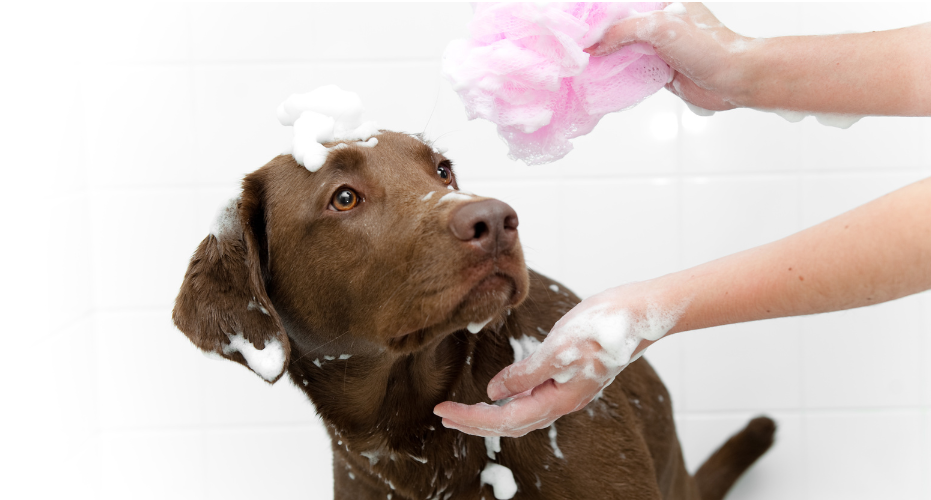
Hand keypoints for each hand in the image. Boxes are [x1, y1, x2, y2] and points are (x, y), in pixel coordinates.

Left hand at [434, 284, 680, 436]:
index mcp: (560, 398)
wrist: (641, 312)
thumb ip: (528, 374)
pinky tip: (499, 391)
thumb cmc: (605, 325)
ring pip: (521, 414)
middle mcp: (562, 400)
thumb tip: (495, 392)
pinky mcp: (570, 375)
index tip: (443, 411)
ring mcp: (567, 390)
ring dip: (489, 413)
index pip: (505, 418)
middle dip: (475, 421)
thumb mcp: (561, 348)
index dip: (472, 418)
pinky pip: (532, 398)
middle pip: (510, 423)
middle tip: (443, 413)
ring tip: (463, 409)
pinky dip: (509, 400)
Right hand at [585, 3, 754, 111]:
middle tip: (574, 48)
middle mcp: (661, 23)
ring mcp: (660, 48)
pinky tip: (601, 78)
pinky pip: (632, 70)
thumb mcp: (660, 28)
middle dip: (599, 38)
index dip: (598, 17)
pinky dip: (617, 75)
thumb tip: (594, 46)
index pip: (621, 7)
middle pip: (620, 28)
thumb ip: (623, 31)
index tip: (576, 27)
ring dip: (606, 58)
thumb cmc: (709, 47)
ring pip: (624, 50)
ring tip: (582, 63)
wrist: (734, 79)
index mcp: (662, 4)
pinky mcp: (661, 70)